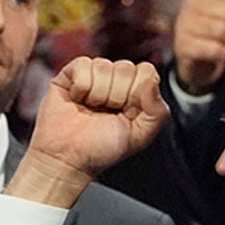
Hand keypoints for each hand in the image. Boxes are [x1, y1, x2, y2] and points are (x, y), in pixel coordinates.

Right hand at [9, 58, 167, 207]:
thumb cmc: (101, 149)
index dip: (137, 92)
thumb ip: (157, 112)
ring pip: (104, 66)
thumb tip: (152, 83)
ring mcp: (93, 75)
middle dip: (116, 96)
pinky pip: (83, 65)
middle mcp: (115, 80)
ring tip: (89, 109)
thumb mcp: (140, 136)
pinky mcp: (71, 73)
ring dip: (97, 94)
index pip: (146, 71)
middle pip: (126, 68)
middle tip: (105, 113)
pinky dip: (80, 87)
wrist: (67, 158)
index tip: (126, 112)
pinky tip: (77, 100)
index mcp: (135, 91)